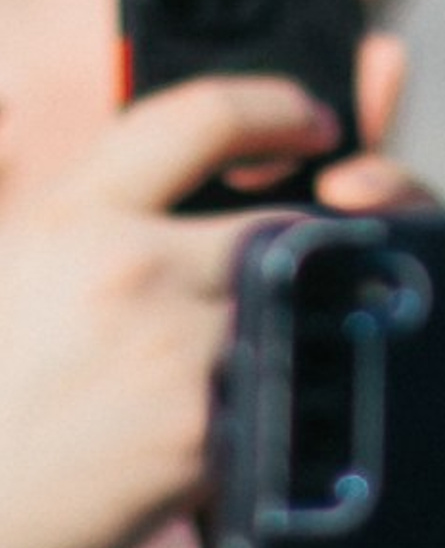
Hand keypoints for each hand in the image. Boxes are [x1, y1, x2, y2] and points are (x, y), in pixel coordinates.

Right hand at [0, 79, 348, 547]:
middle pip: (282, 226)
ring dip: (289, 328)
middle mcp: (135, 271)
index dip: (274, 107)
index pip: (203, 119)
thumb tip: (42, 122)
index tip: (310, 118)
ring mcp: (180, 356)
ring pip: (291, 314)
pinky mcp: (208, 441)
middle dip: (305, 243)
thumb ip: (30, 184)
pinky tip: (228, 421)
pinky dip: (267, 403)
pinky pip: (275, 399)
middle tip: (307, 260)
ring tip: (247, 353)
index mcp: (73, 214)